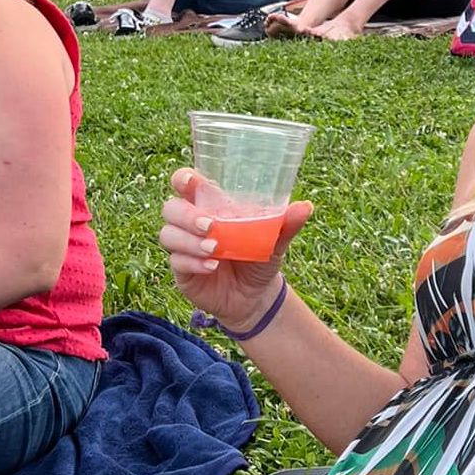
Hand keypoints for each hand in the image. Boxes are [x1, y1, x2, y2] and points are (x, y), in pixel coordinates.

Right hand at [159, 168, 312, 327]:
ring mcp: (183, 246)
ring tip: (215, 248)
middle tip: (210, 225)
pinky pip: (177, 262)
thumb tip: (305, 207)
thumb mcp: (275, 241)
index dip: (182, 179)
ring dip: (189, 240)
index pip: (185, 183)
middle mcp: (191, 223)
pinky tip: (213, 267)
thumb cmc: (260, 257)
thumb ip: (286, 224)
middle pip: (171, 208)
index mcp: (210, 205)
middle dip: (186, 215)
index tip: (191, 182)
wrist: (257, 296)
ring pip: (168, 234)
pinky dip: (193, 262)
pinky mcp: (182, 271)